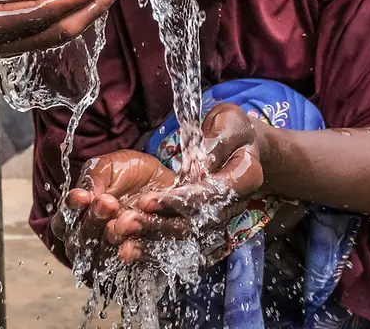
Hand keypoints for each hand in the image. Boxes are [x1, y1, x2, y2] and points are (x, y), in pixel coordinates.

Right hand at [51, 150, 177, 272]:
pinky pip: (132, 262)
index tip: (83, 197)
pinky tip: (131, 246)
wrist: (164, 180)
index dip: (70, 212)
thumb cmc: (128, 171)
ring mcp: (112, 251)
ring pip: (102, 256)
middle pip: (81, 241)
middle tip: (108, 203)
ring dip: (112, 236)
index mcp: (78, 216)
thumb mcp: (107, 166)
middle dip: (93, 221)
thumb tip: (81, 197)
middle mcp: (91, 237)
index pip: (63, 222)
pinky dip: (132, 253)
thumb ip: (92, 179)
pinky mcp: (137, 259)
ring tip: (124, 220)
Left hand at [129, 104, 266, 242]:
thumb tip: (198, 166)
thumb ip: (213, 144)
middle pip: (197, 222)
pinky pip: (179, 238)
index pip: (211, 195)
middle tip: (128, 221)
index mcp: (246, 177)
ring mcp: (218, 217)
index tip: (148, 200)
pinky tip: (129, 246)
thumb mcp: (227, 123)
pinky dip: (154, 244)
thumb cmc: (232, 129)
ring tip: (124, 236)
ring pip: (186, 235)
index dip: (180, 200)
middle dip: (160, 224)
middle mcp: (233, 204)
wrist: (242, 147)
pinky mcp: (203, 223)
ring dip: (153, 238)